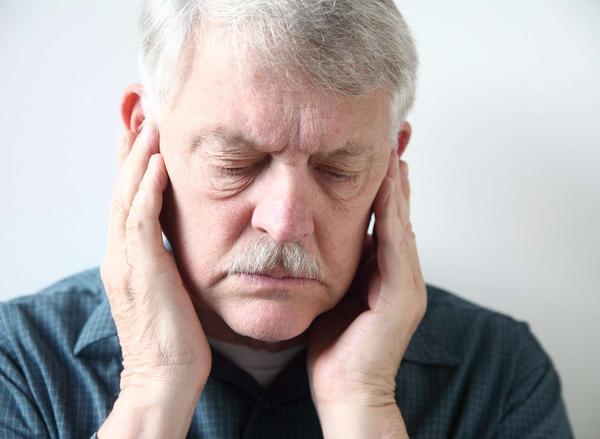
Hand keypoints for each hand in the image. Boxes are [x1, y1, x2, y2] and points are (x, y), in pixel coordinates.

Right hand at [98, 123, 210, 437]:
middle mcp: (120, 253)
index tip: (145, 128)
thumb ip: (168, 259)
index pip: (128, 196)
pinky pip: (141, 221)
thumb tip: (182, 239)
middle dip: (130, 145)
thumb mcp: (170, 288)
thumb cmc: (176, 336)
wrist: (165, 377)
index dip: (133, 160)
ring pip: (126, 196)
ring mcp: (126, 261)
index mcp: (128, 256)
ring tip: (148, 120)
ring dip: (137, 156)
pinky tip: (157, 163)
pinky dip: (146, 189)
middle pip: (121, 186)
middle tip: (139, 107)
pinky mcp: (141, 272)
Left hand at [307, 150, 425, 433]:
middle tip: (397, 131)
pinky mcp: (403, 295)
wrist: (346, 393)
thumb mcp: (331, 297)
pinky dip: (392, 211)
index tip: (378, 147)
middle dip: (397, 171)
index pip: (384, 217)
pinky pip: (396, 243)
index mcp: (382, 272)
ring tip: (394, 144)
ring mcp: (406, 283)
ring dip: (397, 183)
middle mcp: (401, 273)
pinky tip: (388, 182)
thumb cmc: (334, 349)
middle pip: (399, 211)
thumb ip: (334, 268)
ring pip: (402, 220)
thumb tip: (315, 239)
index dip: (383, 182)